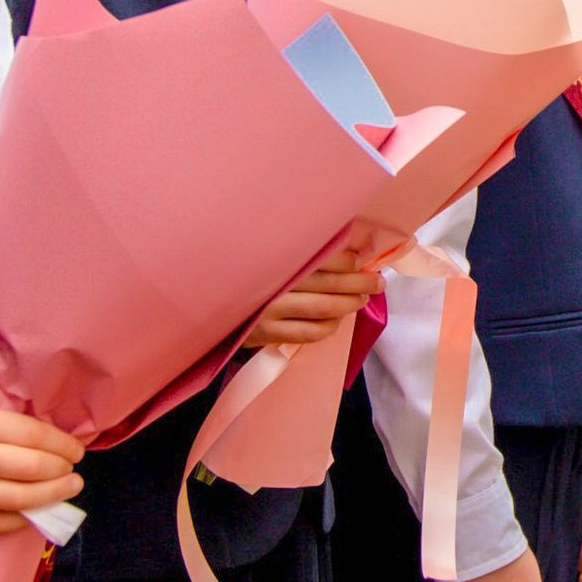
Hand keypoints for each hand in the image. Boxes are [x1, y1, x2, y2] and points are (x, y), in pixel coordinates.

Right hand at [0, 388, 83, 533]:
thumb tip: (30, 406)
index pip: (31, 433)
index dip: (61, 442)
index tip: (75, 448)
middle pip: (31, 468)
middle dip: (62, 471)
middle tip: (74, 471)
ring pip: (18, 500)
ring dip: (51, 497)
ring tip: (67, 491)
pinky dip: (19, 519)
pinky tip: (33, 512)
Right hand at [244, 225, 400, 349]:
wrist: (204, 301)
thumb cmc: (240, 270)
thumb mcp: (261, 251)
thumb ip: (294, 249)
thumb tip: (340, 248)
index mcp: (274, 257)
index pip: (321, 257)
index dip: (346, 260)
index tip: (361, 260)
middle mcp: (273, 283)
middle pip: (329, 283)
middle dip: (359, 282)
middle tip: (378, 281)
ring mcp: (268, 310)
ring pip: (323, 309)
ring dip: (349, 304)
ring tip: (363, 299)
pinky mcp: (265, 333)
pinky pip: (308, 333)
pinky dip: (329, 327)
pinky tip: (337, 320)